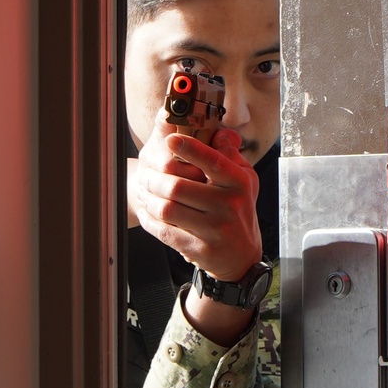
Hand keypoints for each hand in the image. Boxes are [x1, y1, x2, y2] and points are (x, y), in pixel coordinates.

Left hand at [131, 109, 262, 281]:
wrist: (241, 255)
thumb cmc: (238, 210)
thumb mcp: (244, 180)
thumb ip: (230, 155)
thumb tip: (219, 132)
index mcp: (239, 183)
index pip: (213, 162)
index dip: (191, 149)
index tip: (171, 139)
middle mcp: (229, 205)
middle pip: (178, 186)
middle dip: (153, 179)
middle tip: (144, 175)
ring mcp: (214, 229)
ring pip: (167, 209)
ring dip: (148, 198)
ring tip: (143, 192)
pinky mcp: (200, 248)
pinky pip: (164, 231)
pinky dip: (149, 219)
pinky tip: (146, 211)